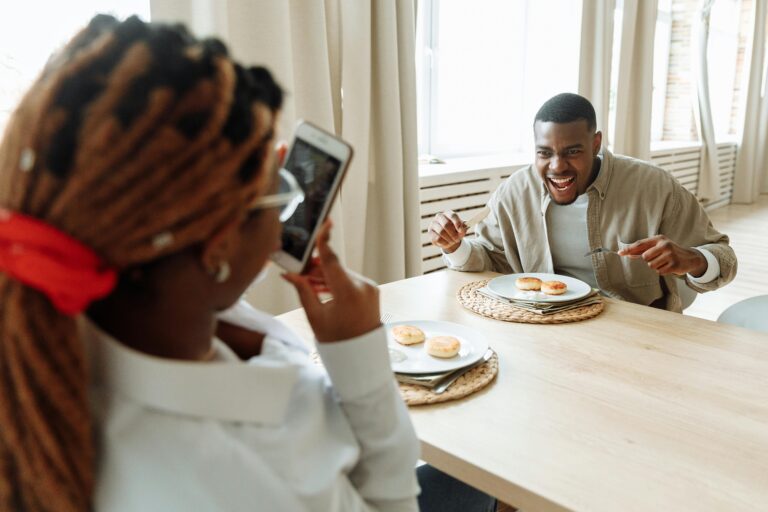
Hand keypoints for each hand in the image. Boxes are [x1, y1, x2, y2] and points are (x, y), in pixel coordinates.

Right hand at [282, 220, 380, 341]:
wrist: (361, 357)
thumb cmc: (337, 341)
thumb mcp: (315, 316)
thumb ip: (303, 291)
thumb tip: (289, 274)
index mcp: (348, 292)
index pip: (332, 260)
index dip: (325, 240)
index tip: (326, 223)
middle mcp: (363, 286)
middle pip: (334, 267)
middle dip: (316, 267)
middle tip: (298, 271)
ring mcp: (370, 288)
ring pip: (342, 273)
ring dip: (325, 276)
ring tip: (309, 283)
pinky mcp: (372, 291)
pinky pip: (350, 280)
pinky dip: (336, 282)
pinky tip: (322, 288)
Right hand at [428, 210, 466, 253]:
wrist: (448, 238)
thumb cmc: (456, 231)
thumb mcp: (461, 229)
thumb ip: (462, 228)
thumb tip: (462, 229)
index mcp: (448, 213)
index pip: (452, 216)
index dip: (457, 223)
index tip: (461, 231)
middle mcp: (439, 216)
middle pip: (446, 224)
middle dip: (453, 234)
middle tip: (457, 239)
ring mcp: (433, 224)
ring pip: (441, 232)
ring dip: (449, 239)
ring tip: (453, 242)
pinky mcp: (430, 232)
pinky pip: (437, 238)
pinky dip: (444, 242)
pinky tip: (447, 243)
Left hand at [618, 235, 707, 276]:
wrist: (690, 258)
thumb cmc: (669, 252)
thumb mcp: (657, 247)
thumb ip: (642, 250)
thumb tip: (626, 253)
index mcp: (659, 239)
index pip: (640, 244)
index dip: (629, 249)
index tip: (620, 253)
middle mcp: (665, 245)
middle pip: (645, 257)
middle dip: (650, 260)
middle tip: (659, 258)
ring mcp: (670, 255)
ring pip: (652, 265)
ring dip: (657, 266)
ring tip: (665, 262)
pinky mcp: (674, 265)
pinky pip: (660, 272)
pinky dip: (663, 271)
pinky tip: (669, 266)